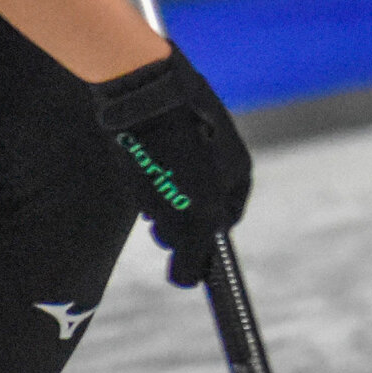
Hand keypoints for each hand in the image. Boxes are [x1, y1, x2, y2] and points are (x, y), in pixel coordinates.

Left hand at [90, 45, 252, 286]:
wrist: (142, 90)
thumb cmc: (176, 153)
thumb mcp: (195, 213)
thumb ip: (194, 252)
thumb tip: (187, 281)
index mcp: (238, 170)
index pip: (225, 222)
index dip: (202, 241)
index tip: (181, 251)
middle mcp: (220, 154)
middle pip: (197, 206)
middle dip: (176, 220)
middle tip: (157, 223)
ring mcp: (190, 140)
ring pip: (172, 188)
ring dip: (157, 199)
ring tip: (145, 188)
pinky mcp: (159, 128)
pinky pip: (153, 165)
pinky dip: (143, 175)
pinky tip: (133, 167)